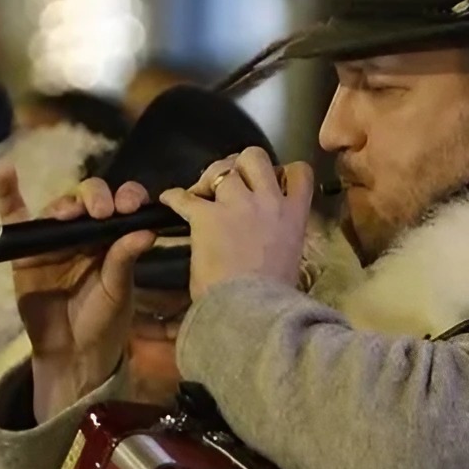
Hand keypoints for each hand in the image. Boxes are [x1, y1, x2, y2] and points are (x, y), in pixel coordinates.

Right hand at [0, 165, 154, 422]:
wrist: (73, 353)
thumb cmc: (102, 320)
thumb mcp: (118, 290)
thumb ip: (124, 259)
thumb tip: (145, 231)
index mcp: (113, 236)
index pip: (121, 205)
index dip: (126, 198)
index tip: (130, 206)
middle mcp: (84, 232)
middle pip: (89, 199)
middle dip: (97, 198)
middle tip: (102, 212)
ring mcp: (53, 239)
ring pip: (58, 208)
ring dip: (65, 204)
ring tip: (69, 214)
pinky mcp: (25, 250)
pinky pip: (14, 219)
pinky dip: (6, 195)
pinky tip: (5, 173)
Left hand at [158, 147, 313, 298]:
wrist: (250, 311)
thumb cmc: (272, 297)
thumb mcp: (290, 260)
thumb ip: (283, 237)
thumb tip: (273, 239)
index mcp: (294, 214)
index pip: (299, 171)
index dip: (282, 170)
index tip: (269, 181)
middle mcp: (268, 201)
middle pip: (254, 156)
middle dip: (239, 164)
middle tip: (228, 182)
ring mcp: (237, 205)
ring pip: (220, 169)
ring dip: (208, 179)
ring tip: (200, 193)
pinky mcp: (206, 217)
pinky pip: (184, 195)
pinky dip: (174, 196)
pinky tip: (169, 201)